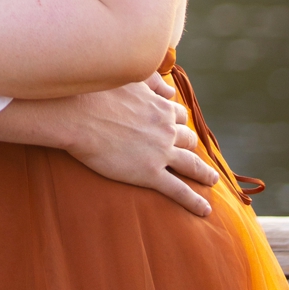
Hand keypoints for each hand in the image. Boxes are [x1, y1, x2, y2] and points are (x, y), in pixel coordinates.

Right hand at [51, 76, 216, 216]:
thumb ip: (153, 82)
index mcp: (160, 108)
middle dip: (192, 146)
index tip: (178, 127)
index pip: (178, 115)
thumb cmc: (96, 92)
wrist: (77, 114)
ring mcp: (161, 153)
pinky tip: (204, 210)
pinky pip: (179, 190)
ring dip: (204, 173)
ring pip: (191, 165)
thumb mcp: (129, 79)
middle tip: (193, 154)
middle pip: (188, 139)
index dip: (179, 122)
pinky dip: (194, 201)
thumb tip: (171, 90)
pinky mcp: (150, 174)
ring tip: (211, 180)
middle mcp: (166, 130)